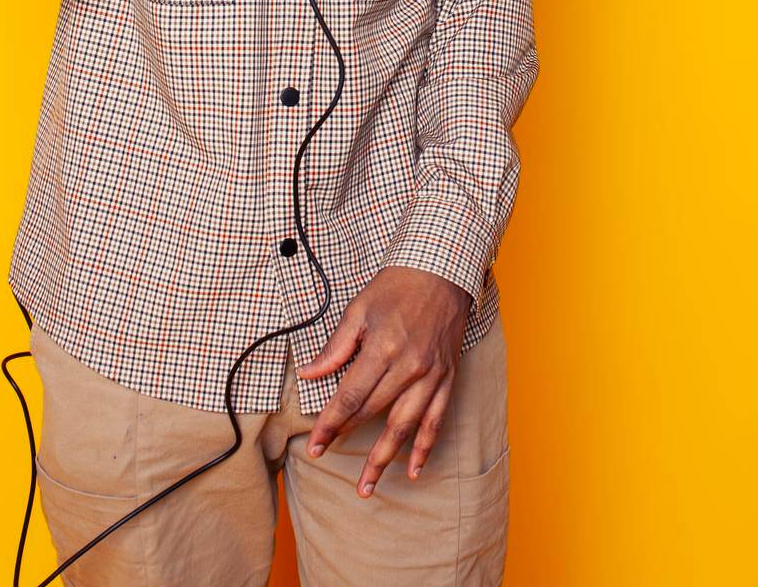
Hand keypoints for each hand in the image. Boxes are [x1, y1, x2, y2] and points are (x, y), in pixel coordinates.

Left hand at [296, 267, 473, 497]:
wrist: (442, 271)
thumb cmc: (397, 286)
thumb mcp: (359, 308)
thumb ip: (336, 346)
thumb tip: (310, 373)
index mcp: (383, 348)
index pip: (350, 397)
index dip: (329, 423)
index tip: (315, 444)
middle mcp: (408, 366)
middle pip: (373, 413)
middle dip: (347, 438)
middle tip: (326, 458)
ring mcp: (431, 375)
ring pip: (405, 426)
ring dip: (385, 459)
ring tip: (368, 486)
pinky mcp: (447, 377)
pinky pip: (436, 420)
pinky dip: (425, 447)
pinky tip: (414, 469)